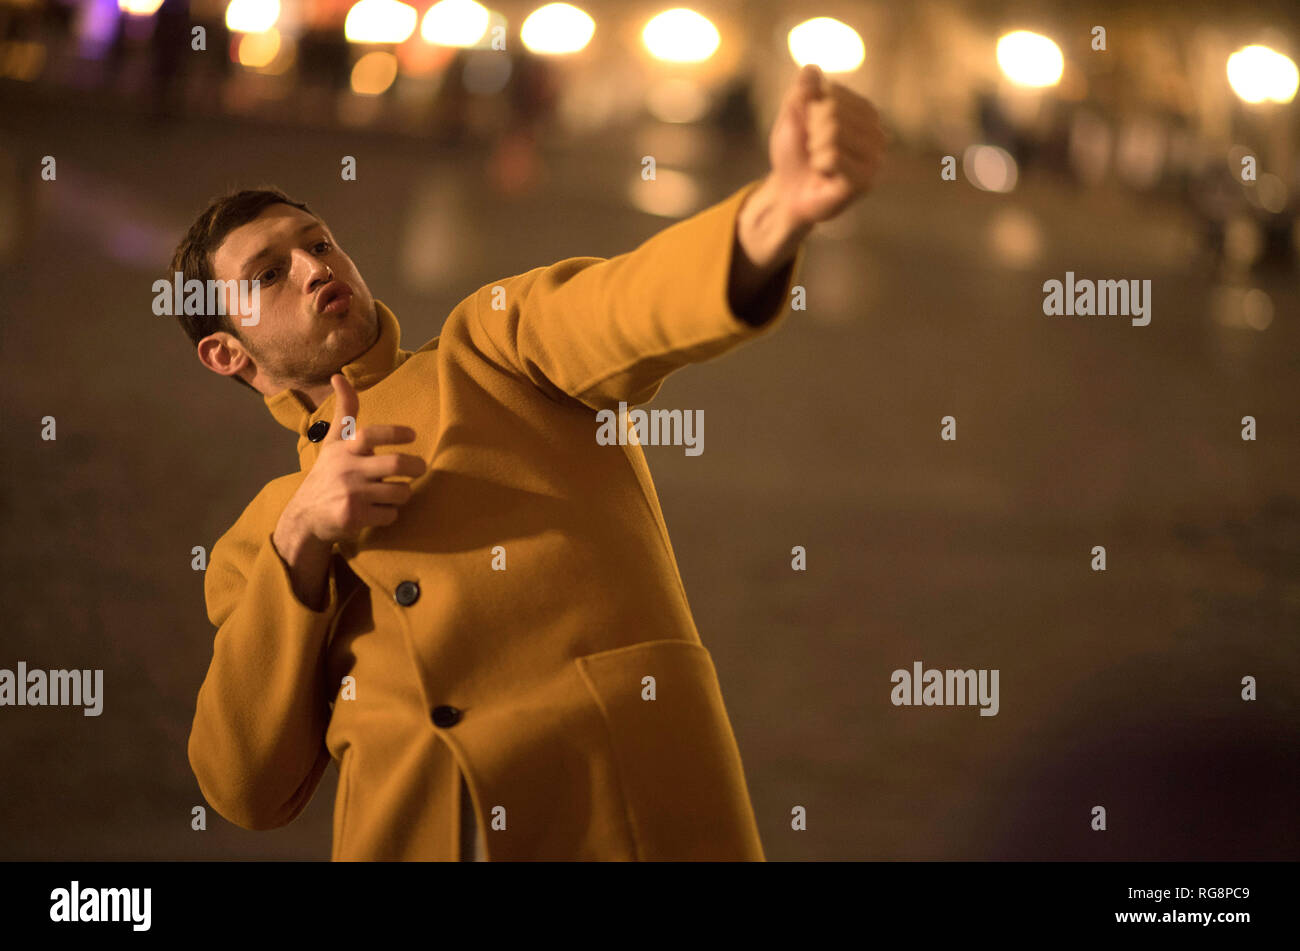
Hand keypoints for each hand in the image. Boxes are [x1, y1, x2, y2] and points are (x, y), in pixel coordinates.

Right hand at [282, 373, 426, 545]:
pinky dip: (390, 514)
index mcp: (345, 450)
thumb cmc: (327, 474)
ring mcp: (351, 495)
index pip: (371, 435)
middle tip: (420, 467)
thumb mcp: (333, 443)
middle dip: (416, 466)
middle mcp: (347, 470)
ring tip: (393, 493)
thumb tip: (339, 376)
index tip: (413, 434)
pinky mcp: (354, 517)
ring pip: (399, 492)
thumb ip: (344, 412)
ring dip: (402, 494)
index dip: (394, 433)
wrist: (305, 517)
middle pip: (396, 464)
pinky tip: (377, 512)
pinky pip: (390, 514)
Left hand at [768, 63, 886, 224]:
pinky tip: (825, 174)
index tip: (811, 129)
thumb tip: (811, 67)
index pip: (833, 92)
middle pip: (834, 111)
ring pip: (835, 132)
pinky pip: (835, 156)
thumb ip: (802, 92)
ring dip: (816, 149)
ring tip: (819, 162)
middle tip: (813, 150)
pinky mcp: (866, 180)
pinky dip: (820, 164)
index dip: (811, 110)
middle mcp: (877, 132)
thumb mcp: (792, 117)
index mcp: (864, 111)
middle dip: (813, 131)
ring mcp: (875, 157)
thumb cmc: (794, 155)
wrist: (788, 193)